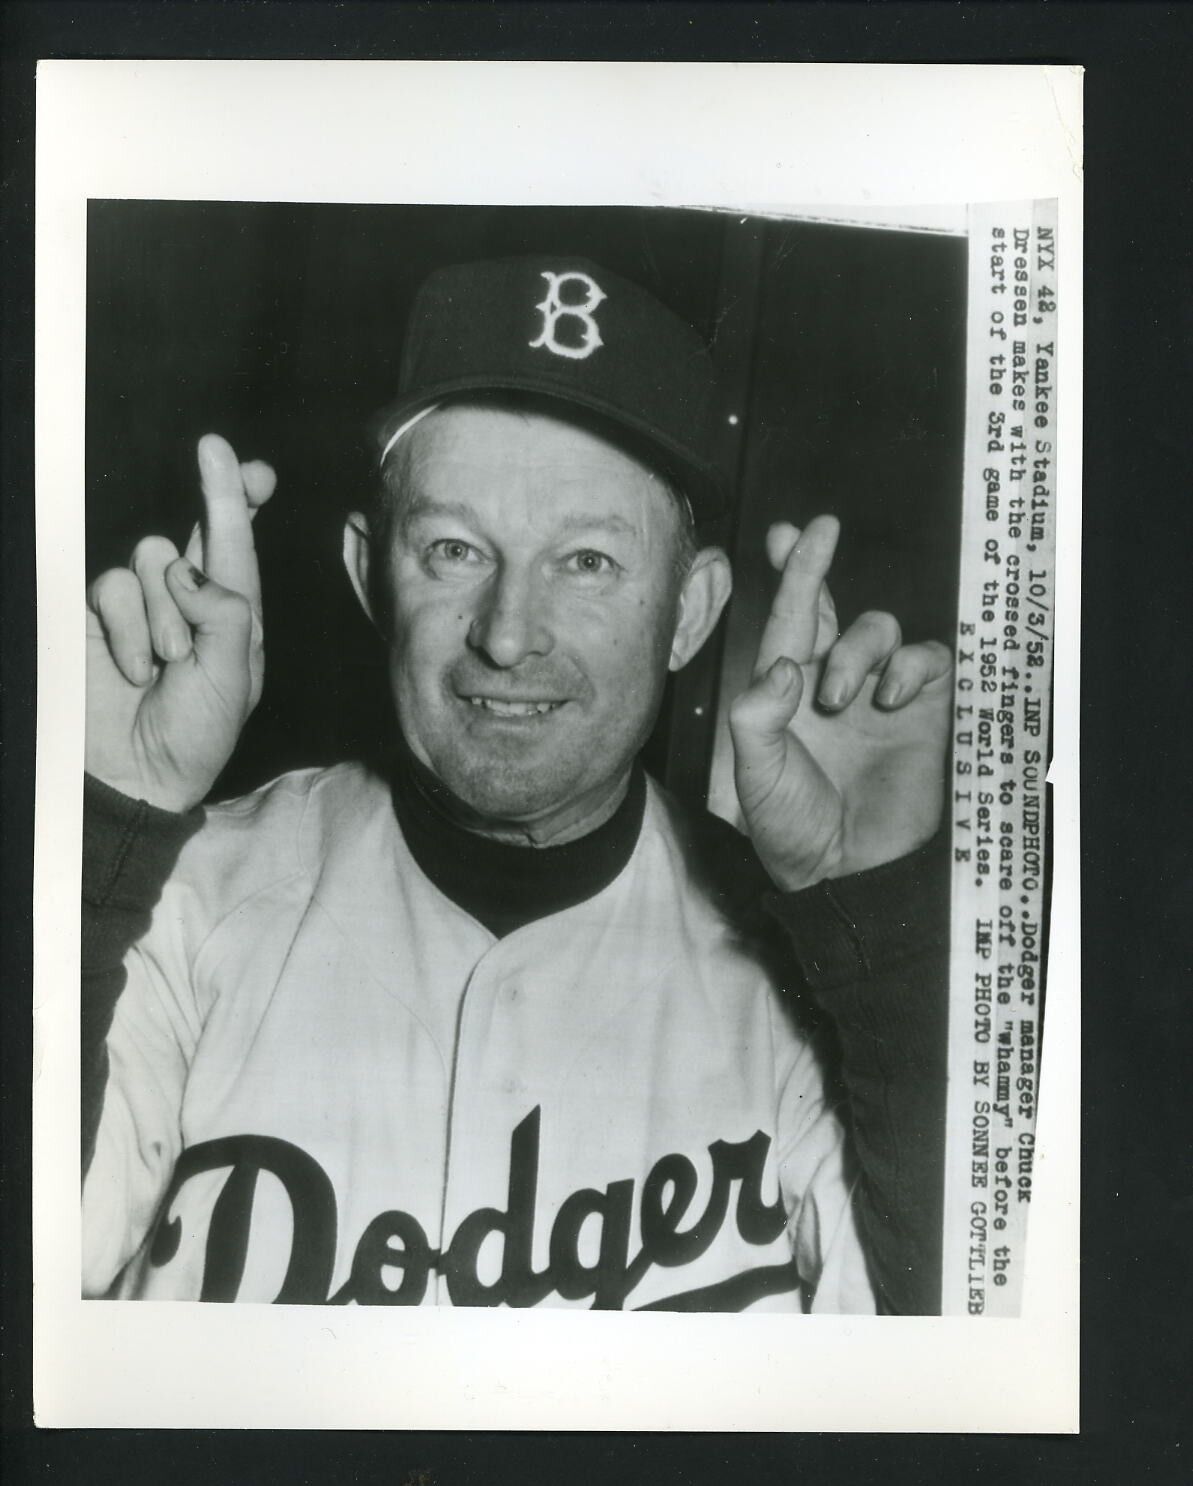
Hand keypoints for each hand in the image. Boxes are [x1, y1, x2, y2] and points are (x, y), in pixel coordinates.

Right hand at [85, 434, 275, 812]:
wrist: (134, 776)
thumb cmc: (194, 736)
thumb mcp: (232, 680)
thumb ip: (223, 615)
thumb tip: (188, 567)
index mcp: (235, 619)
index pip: (240, 549)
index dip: (244, 499)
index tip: (254, 464)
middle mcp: (191, 604)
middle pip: (199, 529)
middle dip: (217, 493)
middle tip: (216, 451)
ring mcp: (143, 607)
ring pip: (153, 557)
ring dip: (165, 611)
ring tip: (168, 663)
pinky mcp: (99, 616)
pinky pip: (113, 586)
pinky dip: (128, 628)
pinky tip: (136, 669)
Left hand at [729, 516, 951, 890]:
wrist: (848, 874)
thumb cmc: (794, 827)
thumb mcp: (756, 774)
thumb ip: (757, 716)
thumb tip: (784, 664)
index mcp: (785, 693)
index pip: (786, 622)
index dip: (791, 573)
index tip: (789, 531)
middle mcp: (830, 685)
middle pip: (828, 609)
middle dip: (817, 567)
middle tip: (817, 534)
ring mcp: (879, 696)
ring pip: (876, 629)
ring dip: (857, 649)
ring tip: (841, 698)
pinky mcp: (923, 712)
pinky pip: (925, 660)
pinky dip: (908, 665)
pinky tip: (888, 697)